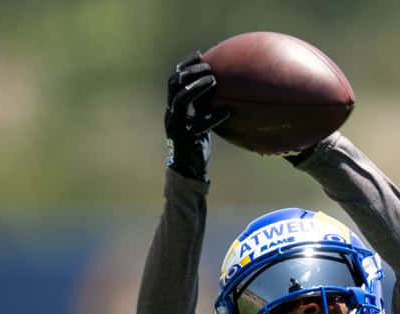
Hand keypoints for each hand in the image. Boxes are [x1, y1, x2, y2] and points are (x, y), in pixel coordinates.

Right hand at [164, 52, 229, 180]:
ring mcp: (176, 125)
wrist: (187, 171)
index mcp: (173, 108)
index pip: (174, 80)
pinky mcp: (186, 138)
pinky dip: (214, 117)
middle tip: (208, 67)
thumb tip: (224, 94)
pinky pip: (199, 124)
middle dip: (190, 71)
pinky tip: (227, 112)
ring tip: (213, 81)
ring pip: (180, 100)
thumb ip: (205, 109)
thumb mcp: (200, 123)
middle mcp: (171, 114)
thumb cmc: (197, 146)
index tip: (199, 55)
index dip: (185, 65)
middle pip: (174, 84)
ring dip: (197, 87)